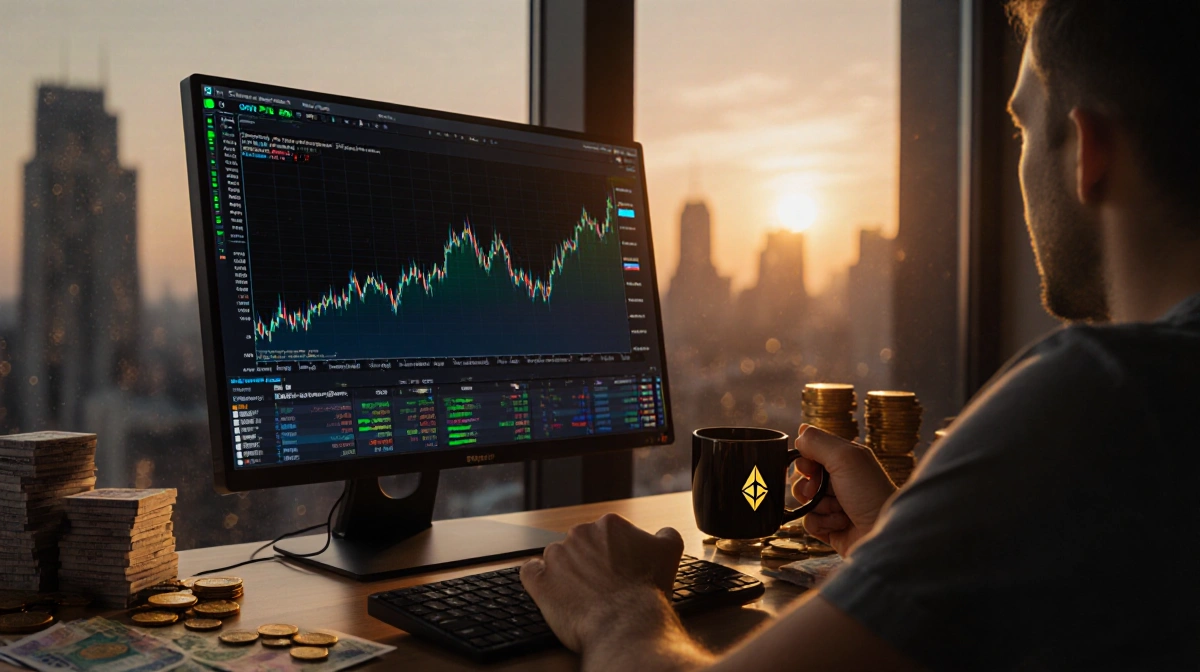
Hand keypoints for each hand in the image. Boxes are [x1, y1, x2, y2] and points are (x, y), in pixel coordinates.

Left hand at [520, 513, 683, 652]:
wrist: (626, 623)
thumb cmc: (646, 591)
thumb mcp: (669, 553)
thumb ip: (666, 534)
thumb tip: (663, 532)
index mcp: (609, 524)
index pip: (607, 535)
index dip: (613, 555)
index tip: (618, 572)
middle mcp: (580, 533)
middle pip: (582, 545)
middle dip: (590, 563)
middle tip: (603, 586)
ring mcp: (556, 556)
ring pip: (557, 559)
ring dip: (566, 573)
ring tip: (583, 595)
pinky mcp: (539, 580)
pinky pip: (530, 572)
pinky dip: (538, 578)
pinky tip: (551, 589)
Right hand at [792, 424, 896, 554]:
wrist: (884, 533)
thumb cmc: (870, 493)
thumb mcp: (844, 458)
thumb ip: (818, 442)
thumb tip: (800, 433)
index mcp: (846, 461)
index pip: (812, 452)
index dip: (805, 459)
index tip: (810, 467)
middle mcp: (840, 481)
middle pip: (804, 477)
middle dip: (808, 484)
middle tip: (820, 489)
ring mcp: (835, 505)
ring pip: (804, 500)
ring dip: (818, 506)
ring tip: (838, 510)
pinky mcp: (831, 527)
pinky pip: (809, 522)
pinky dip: (821, 523)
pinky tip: (840, 524)